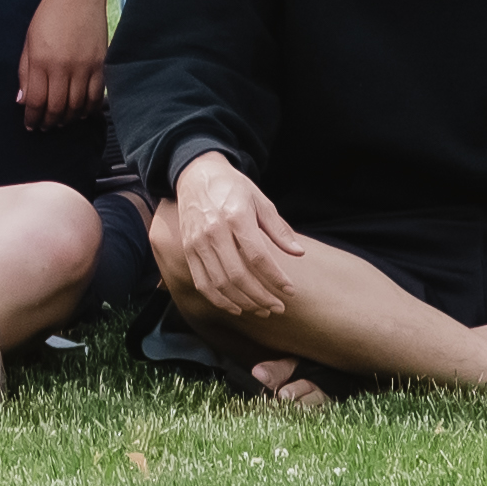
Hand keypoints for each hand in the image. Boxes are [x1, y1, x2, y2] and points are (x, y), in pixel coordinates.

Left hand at [17, 0, 109, 126]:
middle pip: (57, 108)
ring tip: (61, 122)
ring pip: (78, 106)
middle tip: (45, 127)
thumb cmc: (49, 15)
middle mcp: (63, 67)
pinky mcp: (101, 65)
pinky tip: (81, 112)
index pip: (36, 101)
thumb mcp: (29, 41)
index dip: (33, 118)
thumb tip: (22, 100)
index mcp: (41, 60)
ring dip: (68, 119)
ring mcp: (85, 67)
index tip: (30, 125)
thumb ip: (25, 72)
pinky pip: (96, 96)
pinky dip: (89, 109)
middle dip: (49, 122)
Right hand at [161, 155, 302, 318]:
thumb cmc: (232, 188)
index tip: (291, 291)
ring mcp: (197, 242)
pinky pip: (202, 283)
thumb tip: (298, 253)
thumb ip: (278, 228)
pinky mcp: (188, 250)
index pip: (258, 257)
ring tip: (262, 310)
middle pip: (238, 275)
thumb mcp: (260, 200)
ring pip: (220, 284)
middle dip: (261, 297)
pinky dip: (219, 300)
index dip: (276, 278)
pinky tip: (236, 307)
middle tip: (278, 308)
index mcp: (235, 217)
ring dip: (243, 303)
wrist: (195, 175)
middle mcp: (213, 231)